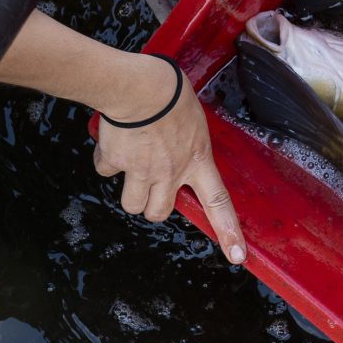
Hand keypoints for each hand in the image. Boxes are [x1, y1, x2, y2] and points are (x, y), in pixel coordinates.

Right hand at [93, 56, 245, 263]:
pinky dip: (107, 160)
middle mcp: (170, 173)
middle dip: (153, 206)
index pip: (218, 202)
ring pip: (132, 204)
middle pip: (159, 213)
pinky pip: (106, 171)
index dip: (228, 231)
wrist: (140, 86)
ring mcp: (142, 171)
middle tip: (151, 186)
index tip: (236, 256)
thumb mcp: (194, 119)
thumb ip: (189, 142)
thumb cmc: (170, 91)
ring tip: (130, 163)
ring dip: (130, 190)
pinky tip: (113, 140)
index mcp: (197, 160)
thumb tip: (179, 144)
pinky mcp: (117, 162)